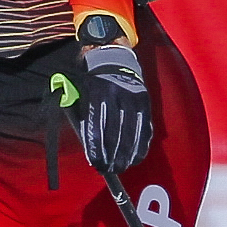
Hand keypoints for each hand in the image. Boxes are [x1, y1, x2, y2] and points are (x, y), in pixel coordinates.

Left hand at [75, 44, 154, 171]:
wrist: (114, 56)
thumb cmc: (91, 80)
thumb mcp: (80, 91)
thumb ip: (82, 116)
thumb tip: (89, 147)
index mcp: (97, 93)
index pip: (97, 128)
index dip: (97, 149)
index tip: (95, 164)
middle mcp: (117, 95)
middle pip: (115, 134)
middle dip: (111, 156)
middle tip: (108, 169)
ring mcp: (134, 98)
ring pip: (132, 133)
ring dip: (126, 155)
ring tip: (121, 167)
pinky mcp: (145, 102)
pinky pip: (145, 128)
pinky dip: (141, 146)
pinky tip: (136, 158)